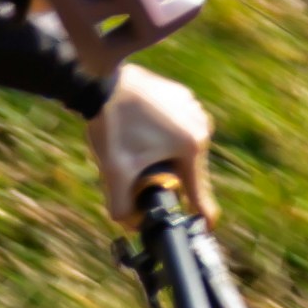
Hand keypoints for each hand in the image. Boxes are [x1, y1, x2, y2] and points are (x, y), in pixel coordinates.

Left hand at [90, 67, 216, 223]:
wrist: (100, 81)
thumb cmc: (111, 125)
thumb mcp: (114, 172)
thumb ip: (122, 206)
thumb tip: (130, 225)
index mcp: (191, 145)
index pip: (197, 190)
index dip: (200, 211)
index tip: (207, 226)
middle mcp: (200, 125)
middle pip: (187, 167)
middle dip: (168, 177)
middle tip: (141, 173)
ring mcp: (193, 106)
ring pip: (181, 146)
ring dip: (165, 156)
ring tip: (136, 148)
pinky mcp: (181, 95)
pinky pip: (176, 126)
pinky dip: (163, 136)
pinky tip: (140, 132)